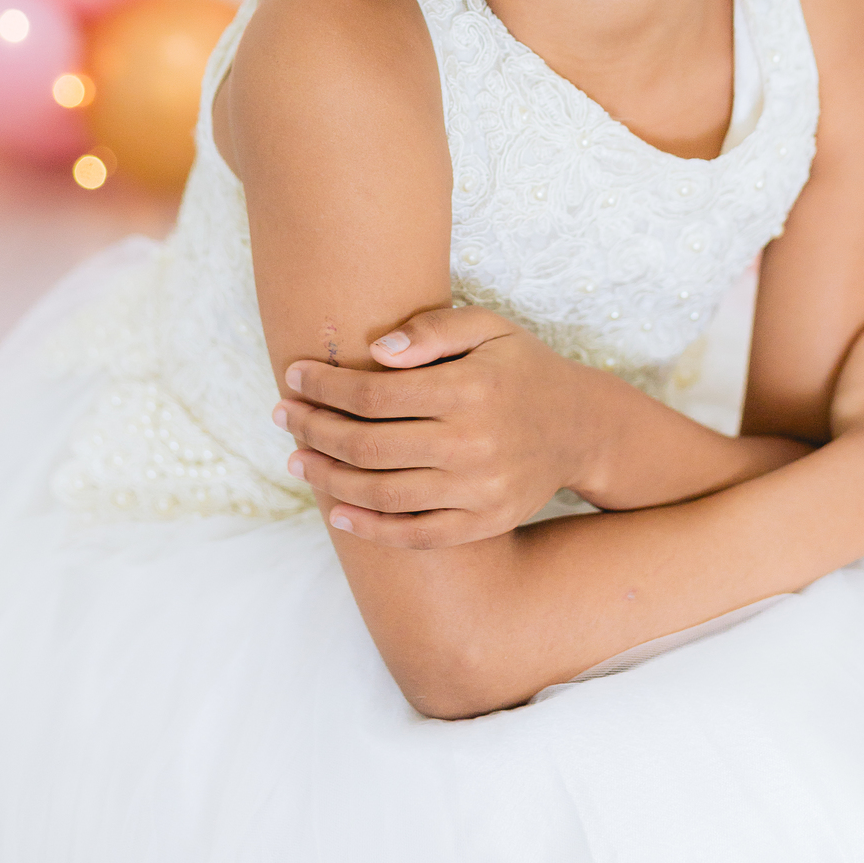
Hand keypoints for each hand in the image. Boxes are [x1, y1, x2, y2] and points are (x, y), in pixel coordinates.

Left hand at [276, 307, 607, 547]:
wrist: (581, 426)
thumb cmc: (521, 368)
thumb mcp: (488, 327)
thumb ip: (432, 331)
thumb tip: (375, 351)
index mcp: (469, 388)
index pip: (374, 392)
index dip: (325, 386)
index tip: (294, 376)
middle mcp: (473, 442)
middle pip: (367, 445)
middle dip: (313, 430)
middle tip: (282, 417)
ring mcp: (479, 488)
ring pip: (383, 493)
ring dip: (329, 479)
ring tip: (297, 461)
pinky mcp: (485, 522)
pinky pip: (417, 534)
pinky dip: (372, 529)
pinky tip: (339, 513)